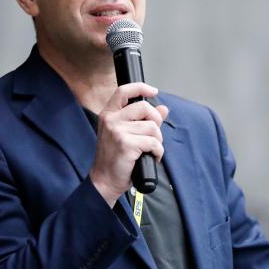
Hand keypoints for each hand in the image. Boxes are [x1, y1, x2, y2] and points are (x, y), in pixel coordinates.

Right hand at [89, 82, 168, 204]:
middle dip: (156, 121)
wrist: (105, 180)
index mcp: (109, 115)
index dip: (140, 87)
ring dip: (158, 141)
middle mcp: (111, 120)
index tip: (153, 91)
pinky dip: (158, 152)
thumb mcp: (125, 135)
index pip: (123, 91)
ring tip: (150, 150)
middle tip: (154, 136)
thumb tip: (163, 109)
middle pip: (144, 107)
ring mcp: (118, 131)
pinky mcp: (126, 144)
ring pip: (152, 127)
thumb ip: (143, 120)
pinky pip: (154, 142)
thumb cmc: (115, 159)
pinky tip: (151, 158)